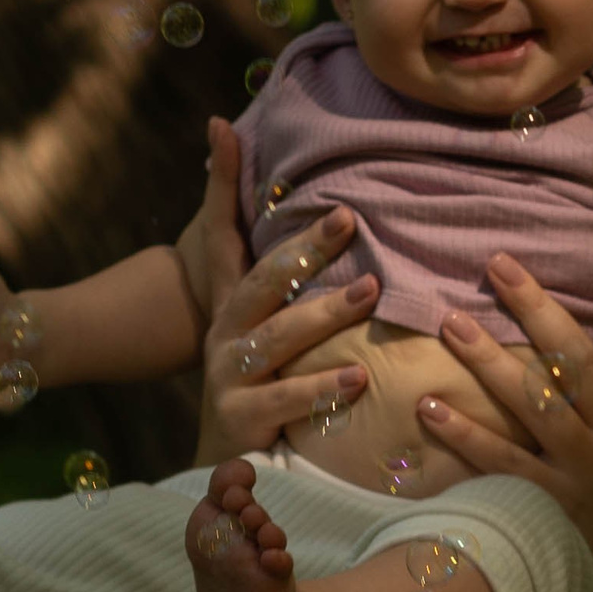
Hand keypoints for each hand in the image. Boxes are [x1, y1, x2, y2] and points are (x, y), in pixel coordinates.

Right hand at [192, 115, 379, 463]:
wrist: (225, 463)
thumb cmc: (261, 384)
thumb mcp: (265, 328)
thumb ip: (284, 279)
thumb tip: (312, 220)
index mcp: (230, 304)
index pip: (222, 232)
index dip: (221, 182)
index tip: (223, 128)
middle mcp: (226, 332)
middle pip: (263, 279)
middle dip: (305, 247)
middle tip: (349, 218)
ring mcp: (229, 374)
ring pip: (279, 336)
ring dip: (326, 312)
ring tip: (371, 291)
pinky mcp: (241, 417)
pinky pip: (287, 398)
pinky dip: (323, 387)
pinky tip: (359, 377)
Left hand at [418, 233, 592, 591]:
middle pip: (580, 362)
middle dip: (539, 310)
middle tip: (497, 265)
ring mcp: (581, 471)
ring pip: (537, 405)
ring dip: (491, 362)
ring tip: (451, 322)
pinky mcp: (547, 506)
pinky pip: (501, 462)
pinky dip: (464, 435)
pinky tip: (429, 408)